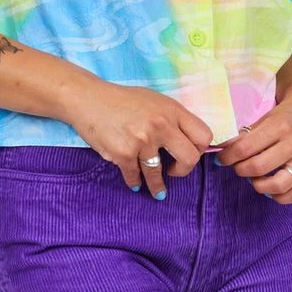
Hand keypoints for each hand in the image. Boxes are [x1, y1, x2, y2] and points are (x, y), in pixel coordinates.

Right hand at [63, 80, 214, 198]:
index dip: (200, 149)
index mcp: (172, 110)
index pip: (203, 135)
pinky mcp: (123, 154)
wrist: (87, 99)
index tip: (190, 154)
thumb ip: (172, 118)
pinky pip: (135, 176)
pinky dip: (135, 182)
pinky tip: (135, 183)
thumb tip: (189, 140)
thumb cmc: (121, 99)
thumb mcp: (153, 100)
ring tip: (158, 191)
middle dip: (183, 170)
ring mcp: (142, 141)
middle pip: (190, 158)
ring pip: (158, 174)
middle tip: (175, 171)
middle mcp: (161, 125)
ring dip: (157, 186)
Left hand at [215, 83, 291, 202]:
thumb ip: (245, 135)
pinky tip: (271, 188)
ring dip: (259, 185)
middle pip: (259, 167)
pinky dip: (279, 196)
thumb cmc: (285, 115)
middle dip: (240, 170)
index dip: (227, 157)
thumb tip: (223, 150)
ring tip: (254, 178)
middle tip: (237, 167)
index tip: (222, 159)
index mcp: (280, 126)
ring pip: (278, 185)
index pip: (245, 148)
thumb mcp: (264, 118)